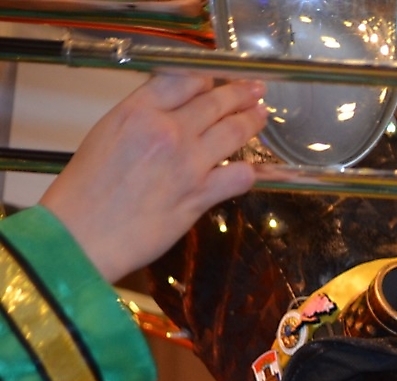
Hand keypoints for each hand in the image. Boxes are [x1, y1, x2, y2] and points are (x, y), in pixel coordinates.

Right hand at [40, 73, 266, 282]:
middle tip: (255, 90)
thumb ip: (141, 118)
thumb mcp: (106, 134)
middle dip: (240, 93)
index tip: (218, 78)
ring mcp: (188, 163)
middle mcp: (167, 131)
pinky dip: (249, 170)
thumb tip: (170, 111)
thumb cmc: (86, 189)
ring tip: (260, 115)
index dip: (207, 77)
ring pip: (233, 132)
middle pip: (215, 102)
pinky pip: (239, 176)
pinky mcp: (200, 195)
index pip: (184, 79)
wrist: (83, 234)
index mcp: (137, 111)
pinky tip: (251, 168)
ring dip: (251, 121)